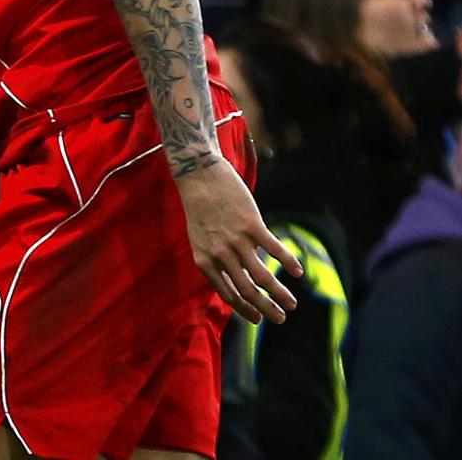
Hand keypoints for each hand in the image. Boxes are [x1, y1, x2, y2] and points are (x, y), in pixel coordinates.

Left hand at [175, 160, 301, 323]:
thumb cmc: (200, 210)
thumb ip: (215, 261)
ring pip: (262, 275)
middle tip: (280, 319)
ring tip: (292, 304)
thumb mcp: (199, 240)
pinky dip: (288, 262)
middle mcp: (220, 254)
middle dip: (265, 309)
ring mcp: (236, 240)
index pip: (227, 294)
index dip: (244, 310)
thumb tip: (234, 283)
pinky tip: (298, 272)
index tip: (257, 320)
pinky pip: (274, 249)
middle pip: (247, 290)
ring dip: (279, 293)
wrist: (199, 177)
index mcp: (205, 261)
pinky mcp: (251, 224)